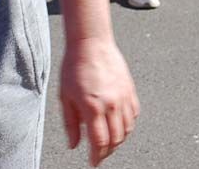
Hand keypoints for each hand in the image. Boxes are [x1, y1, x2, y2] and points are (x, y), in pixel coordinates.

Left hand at [59, 37, 138, 166]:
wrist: (90, 42)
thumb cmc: (74, 67)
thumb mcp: (65, 97)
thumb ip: (71, 124)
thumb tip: (74, 145)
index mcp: (92, 107)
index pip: (100, 142)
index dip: (97, 156)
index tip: (93, 162)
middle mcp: (111, 103)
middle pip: (116, 139)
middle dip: (108, 151)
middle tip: (100, 154)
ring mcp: (123, 96)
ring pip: (127, 129)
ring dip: (119, 139)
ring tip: (109, 142)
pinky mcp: (130, 89)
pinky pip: (134, 114)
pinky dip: (128, 125)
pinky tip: (119, 125)